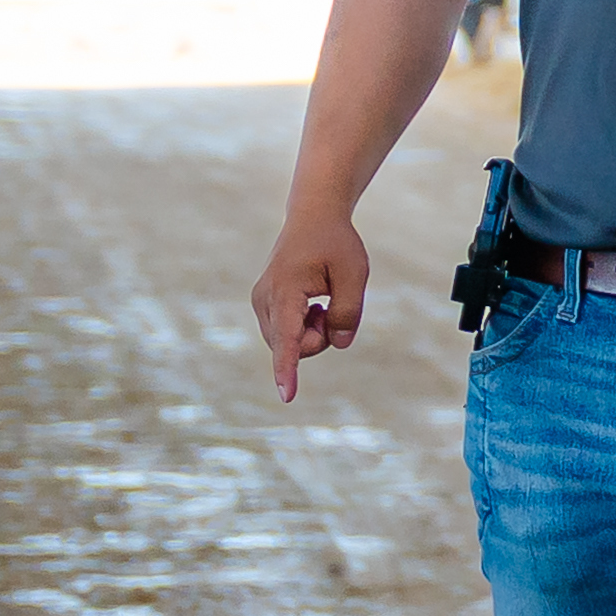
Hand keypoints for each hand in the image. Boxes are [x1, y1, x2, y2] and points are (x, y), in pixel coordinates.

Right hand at [251, 207, 371, 402]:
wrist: (312, 219)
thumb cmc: (335, 243)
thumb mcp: (355, 273)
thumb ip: (349, 312)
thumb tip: (339, 343)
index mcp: (286, 290)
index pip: (288, 338)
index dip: (288, 369)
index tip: (287, 395)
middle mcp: (264, 300)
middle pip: (295, 346)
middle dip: (320, 338)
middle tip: (331, 307)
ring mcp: (260, 303)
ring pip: (290, 344)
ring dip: (313, 332)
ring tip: (322, 302)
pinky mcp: (264, 306)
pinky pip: (286, 334)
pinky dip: (306, 328)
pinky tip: (313, 304)